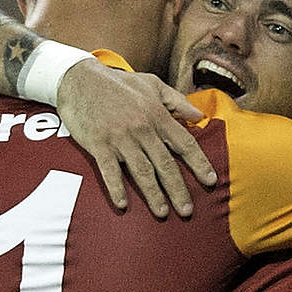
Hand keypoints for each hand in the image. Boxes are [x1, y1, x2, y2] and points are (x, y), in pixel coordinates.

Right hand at [57, 60, 216, 218]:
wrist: (80, 79)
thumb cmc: (118, 83)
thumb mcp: (152, 84)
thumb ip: (177, 101)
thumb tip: (200, 116)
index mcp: (157, 115)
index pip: (185, 143)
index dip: (199, 163)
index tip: (211, 181)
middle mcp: (142, 128)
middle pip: (165, 164)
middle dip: (178, 189)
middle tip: (188, 211)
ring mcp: (120, 138)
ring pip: (142, 171)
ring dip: (153, 194)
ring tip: (163, 213)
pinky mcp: (99, 144)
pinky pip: (110, 170)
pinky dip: (117, 188)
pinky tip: (123, 204)